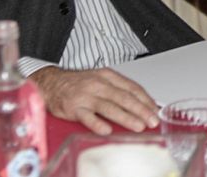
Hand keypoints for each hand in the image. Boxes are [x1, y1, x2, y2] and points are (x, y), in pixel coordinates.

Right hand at [30, 66, 158, 134]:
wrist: (51, 83)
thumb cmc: (79, 83)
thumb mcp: (101, 79)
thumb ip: (119, 89)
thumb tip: (141, 103)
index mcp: (108, 76)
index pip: (132, 88)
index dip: (146, 100)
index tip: (155, 110)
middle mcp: (98, 84)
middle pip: (124, 97)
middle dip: (141, 110)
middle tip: (152, 121)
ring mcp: (86, 96)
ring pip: (109, 107)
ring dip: (126, 117)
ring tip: (139, 126)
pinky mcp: (73, 108)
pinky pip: (87, 117)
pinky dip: (97, 123)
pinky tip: (107, 130)